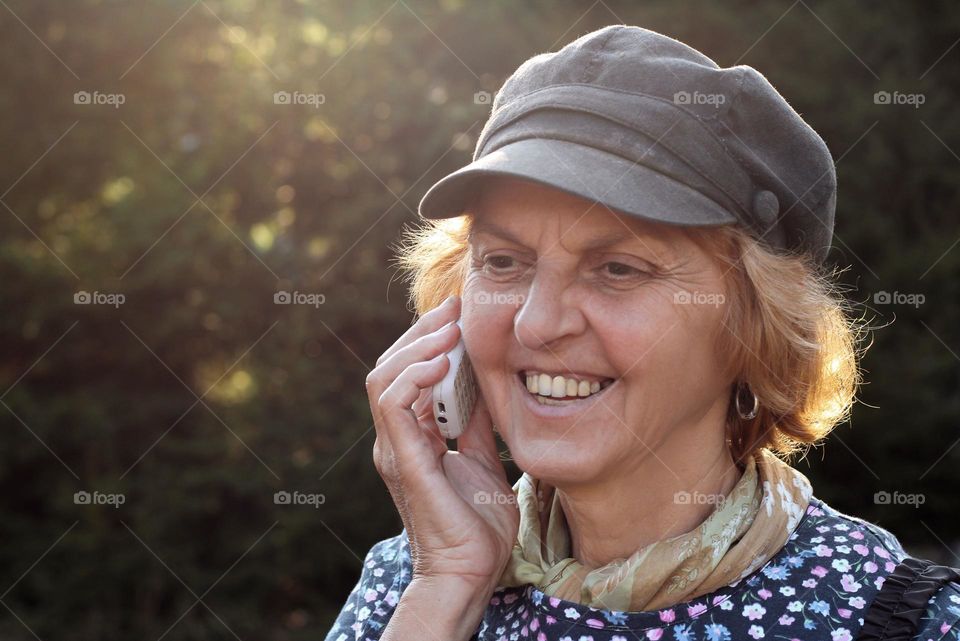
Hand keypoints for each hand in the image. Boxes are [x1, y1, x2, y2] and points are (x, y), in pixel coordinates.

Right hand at [365, 294, 519, 588]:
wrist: (472, 572)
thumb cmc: (477, 525)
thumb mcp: (483, 458)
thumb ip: (475, 424)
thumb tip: (482, 382)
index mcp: (413, 437)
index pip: (407, 373)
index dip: (429, 339)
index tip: (460, 312)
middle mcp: (396, 439)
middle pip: (390, 367)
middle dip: (422, 332)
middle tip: (454, 308)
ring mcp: (394, 448)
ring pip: (383, 377)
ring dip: (416, 346)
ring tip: (449, 329)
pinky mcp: (402, 459)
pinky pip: (392, 404)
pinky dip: (412, 376)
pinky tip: (441, 362)